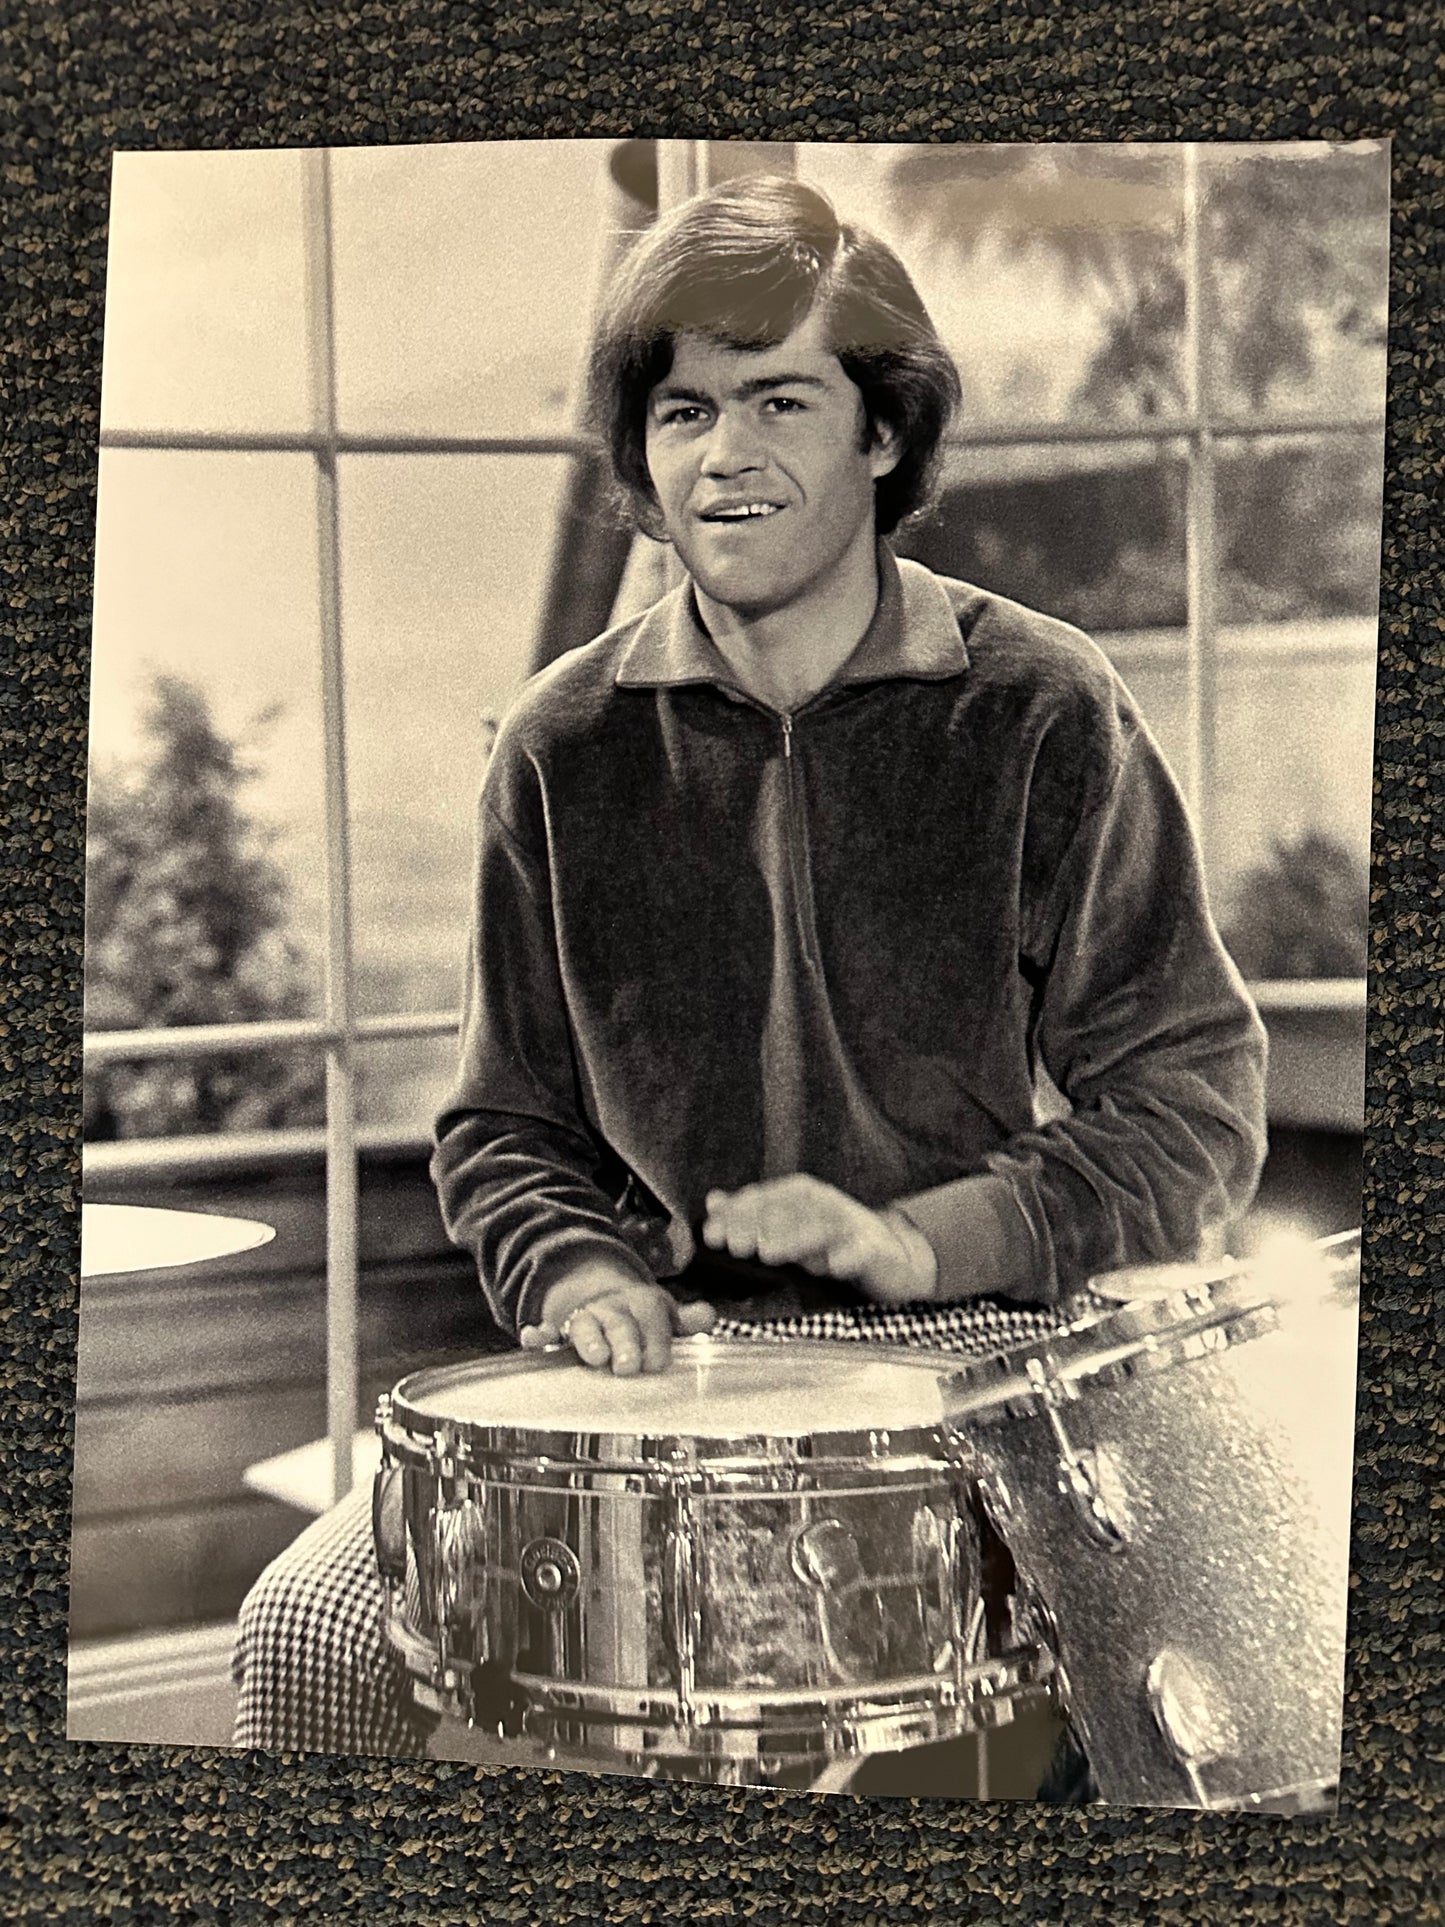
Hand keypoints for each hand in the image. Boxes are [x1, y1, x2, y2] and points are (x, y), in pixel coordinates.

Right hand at [520, 1266, 714, 1375]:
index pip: (652, 1317)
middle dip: (624, 1342)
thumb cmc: (638, 1316)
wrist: (598, 1293)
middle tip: (628, 1366)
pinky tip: (534, 1337)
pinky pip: (547, 1330)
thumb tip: (708, 1316)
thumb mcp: (664, 1315)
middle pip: (620, 1323)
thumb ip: (686, 1320)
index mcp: (643, 1303)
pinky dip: (539, 1334)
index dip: (656, 1339)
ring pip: (585, 1326)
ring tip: (595, 1356)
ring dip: (590, 1340)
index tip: (657, 1362)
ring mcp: (586, 1317)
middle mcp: (613, 1308)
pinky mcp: (559, 1328)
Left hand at [701, 1175, 937, 1306]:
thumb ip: (751, 1214)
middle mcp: (823, 1205)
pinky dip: (847, 1258)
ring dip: (795, 1239)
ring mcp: (850, 1227)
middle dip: (758, 1226)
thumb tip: (713, 1201)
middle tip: (735, 1244)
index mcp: (800, 1195)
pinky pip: (861, 1253)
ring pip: (821, 1229)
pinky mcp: (873, 1252)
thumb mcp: (790, 1226)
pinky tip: (832, 1267)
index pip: (762, 1197)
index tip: (712, 1234)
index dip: (735, 1213)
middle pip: (788, 1211)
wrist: (892, 1260)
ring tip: (770, 1252)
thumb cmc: (832, 1244)